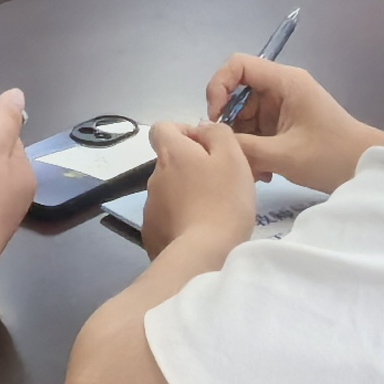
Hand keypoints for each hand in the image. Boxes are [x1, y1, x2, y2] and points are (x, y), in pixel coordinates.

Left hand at [137, 120, 260, 259]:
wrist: (203, 254)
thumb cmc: (223, 201)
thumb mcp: (232, 157)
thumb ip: (217, 133)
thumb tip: (202, 129)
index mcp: (172, 154)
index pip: (162, 128)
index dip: (183, 132)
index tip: (206, 148)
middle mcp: (154, 176)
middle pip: (170, 161)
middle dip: (190, 167)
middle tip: (219, 184)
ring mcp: (150, 207)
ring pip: (169, 191)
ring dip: (185, 195)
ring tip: (211, 212)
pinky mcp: (151, 233)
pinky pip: (166, 218)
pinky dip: (180, 220)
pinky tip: (198, 232)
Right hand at [202, 54, 383, 192]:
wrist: (366, 170)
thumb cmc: (330, 156)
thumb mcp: (284, 155)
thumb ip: (244, 147)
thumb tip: (211, 139)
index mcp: (285, 82)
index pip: (238, 65)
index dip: (219, 86)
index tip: (216, 118)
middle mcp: (282, 88)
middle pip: (238, 94)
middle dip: (231, 125)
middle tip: (234, 154)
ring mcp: (283, 107)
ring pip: (245, 117)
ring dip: (243, 143)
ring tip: (255, 172)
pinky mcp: (285, 125)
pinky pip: (257, 131)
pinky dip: (254, 150)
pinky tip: (264, 173)